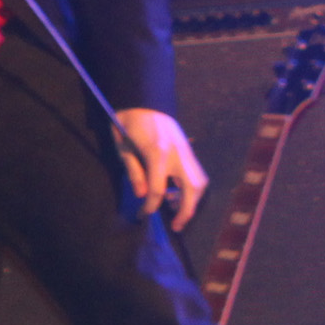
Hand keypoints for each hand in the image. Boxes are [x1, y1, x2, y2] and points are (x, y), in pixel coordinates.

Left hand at [113, 107, 207, 230]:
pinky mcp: (189, 149)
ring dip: (193, 200)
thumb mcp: (123, 148)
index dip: (150, 207)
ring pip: (200, 182)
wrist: (144, 98)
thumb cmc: (128, 122)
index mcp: (157, 153)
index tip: (143, 215)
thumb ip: (134, 172)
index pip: (158, 190)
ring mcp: (186, 150)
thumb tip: (144, 196)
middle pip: (192, 189)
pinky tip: (179, 194)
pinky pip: (198, 173)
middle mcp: (178, 153)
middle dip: (186, 211)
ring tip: (177, 211)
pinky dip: (193, 188)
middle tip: (176, 226)